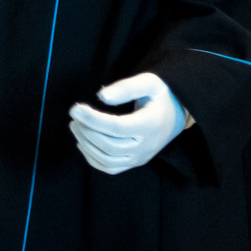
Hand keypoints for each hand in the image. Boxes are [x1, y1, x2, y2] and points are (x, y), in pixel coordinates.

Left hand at [68, 73, 187, 174]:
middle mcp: (146, 146)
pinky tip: (83, 143)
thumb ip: (126, 87)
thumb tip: (101, 96)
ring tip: (76, 126)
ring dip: (86, 145)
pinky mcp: (135, 162)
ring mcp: (140, 157)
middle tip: (74, 115)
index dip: (93, 119)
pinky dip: (93, 159)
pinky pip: (110, 168)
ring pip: (108, 160)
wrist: (177, 114)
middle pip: (109, 145)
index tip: (75, 109)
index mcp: (151, 125)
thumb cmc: (161, 95)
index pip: (117, 127)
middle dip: (87, 131)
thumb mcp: (149, 82)